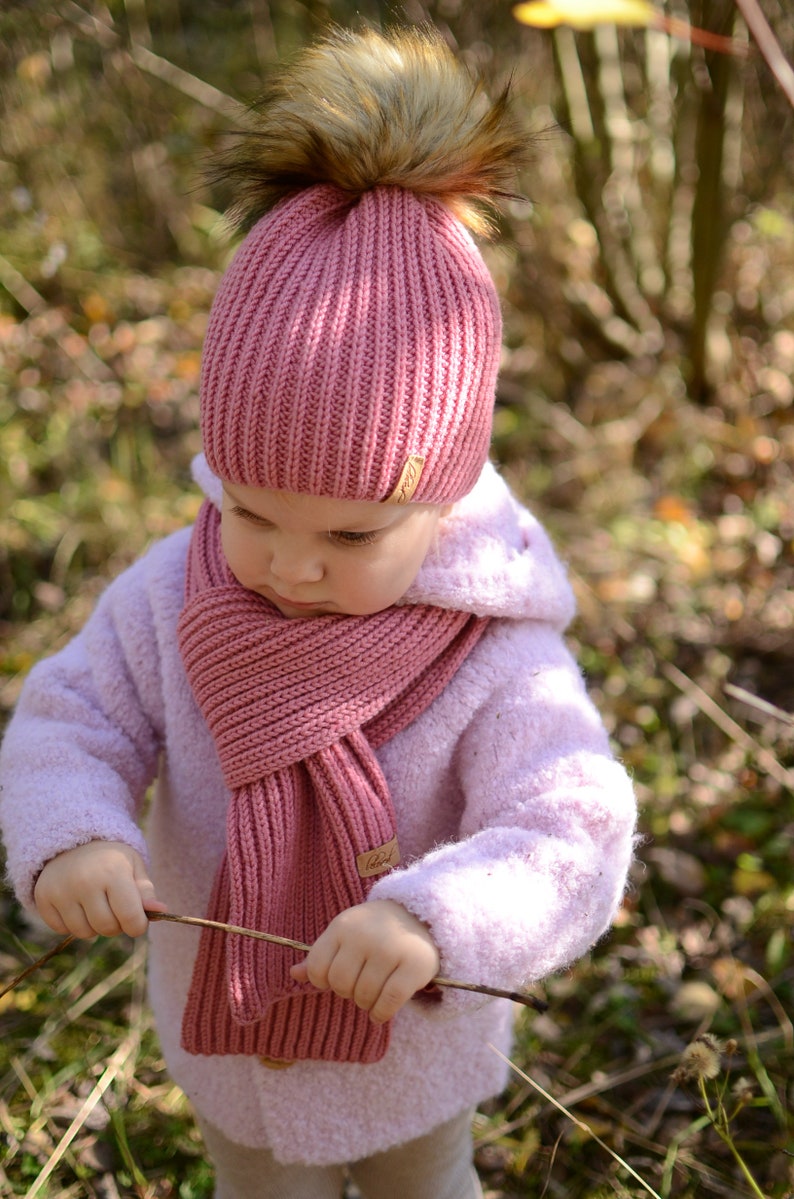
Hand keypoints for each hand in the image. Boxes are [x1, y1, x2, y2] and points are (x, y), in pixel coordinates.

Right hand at [33, 840, 165, 938]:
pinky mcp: (43, 897)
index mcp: (113, 872)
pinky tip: (76, 904)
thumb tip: (161, 911)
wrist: (72, 840)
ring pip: (83, 933)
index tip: (137, 921)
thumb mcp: (133, 866)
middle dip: (116, 925)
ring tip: (96, 904)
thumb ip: (146, 891)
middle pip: (107, 928)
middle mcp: (84, 881)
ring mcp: (60, 890)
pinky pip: (61, 929)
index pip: (130, 918)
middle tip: (115, 907)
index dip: (138, 926)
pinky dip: (72, 923)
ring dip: (94, 926)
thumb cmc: (110, 857)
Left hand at [290, 899, 439, 1023]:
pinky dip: (381, 1014)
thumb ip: (321, 955)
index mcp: (343, 926)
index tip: (337, 978)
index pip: (317, 968)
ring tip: (373, 994)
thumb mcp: (345, 934)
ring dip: (366, 1004)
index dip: (324, 981)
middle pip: (341, 985)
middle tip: (360, 986)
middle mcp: (365, 936)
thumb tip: (294, 974)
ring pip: (364, 997)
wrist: (420, 916)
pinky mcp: (414, 965)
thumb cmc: (375, 930)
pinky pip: (388, 1003)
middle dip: (348, 992)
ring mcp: (391, 950)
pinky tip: (381, 1012)